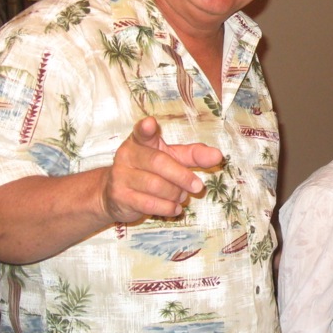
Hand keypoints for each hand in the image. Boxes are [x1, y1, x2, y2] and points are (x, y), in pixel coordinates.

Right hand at [101, 116, 222, 221]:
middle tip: (198, 186)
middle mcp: (127, 155)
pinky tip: (175, 208)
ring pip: (155, 186)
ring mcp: (120, 175)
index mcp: (140, 141)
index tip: (150, 123)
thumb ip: (193, 155)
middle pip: (158, 163)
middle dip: (182, 176)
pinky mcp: (119, 196)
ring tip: (182, 196)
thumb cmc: (149, 171)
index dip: (145, 128)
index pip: (141, 132)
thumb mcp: (171, 158)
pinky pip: (149, 204)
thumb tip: (218, 156)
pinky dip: (167, 208)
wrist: (115, 194)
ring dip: (176, 194)